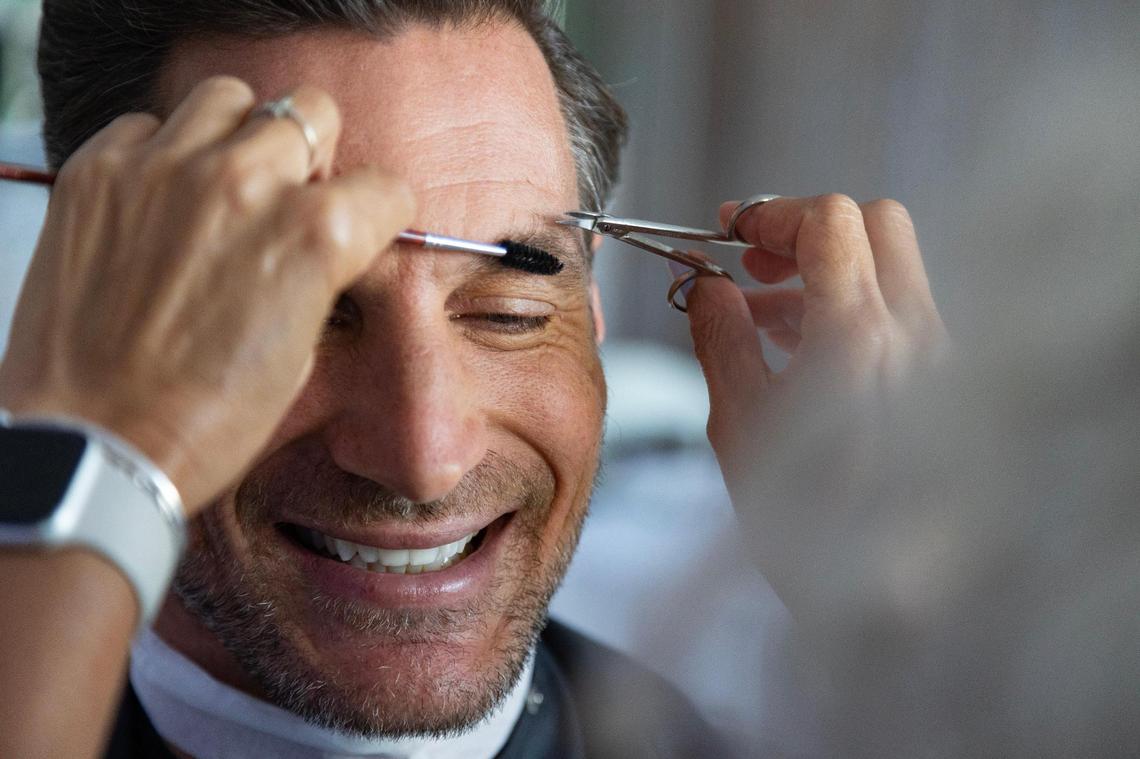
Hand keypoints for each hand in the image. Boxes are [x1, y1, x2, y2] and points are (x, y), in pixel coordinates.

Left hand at [0, 76, 413, 511]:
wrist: (99, 446)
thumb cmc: (203, 421)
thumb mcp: (303, 352)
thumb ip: (319, 273)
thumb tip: (319, 235)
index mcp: (316, 236)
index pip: (385, 185)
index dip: (377, 214)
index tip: (361, 226)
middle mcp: (245, 184)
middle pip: (312, 112)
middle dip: (313, 158)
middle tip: (290, 198)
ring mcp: (166, 170)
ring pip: (229, 98)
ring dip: (240, 135)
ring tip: (225, 185)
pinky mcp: (99, 173)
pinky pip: (147, 123)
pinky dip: (162, 154)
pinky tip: (161, 204)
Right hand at [682, 194, 947, 623]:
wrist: (879, 599)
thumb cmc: (804, 525)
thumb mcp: (738, 426)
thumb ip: (720, 339)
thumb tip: (706, 286)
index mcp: (858, 338)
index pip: (829, 220)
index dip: (772, 215)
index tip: (729, 235)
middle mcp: (914, 336)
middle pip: (873, 224)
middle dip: (805, 230)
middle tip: (753, 263)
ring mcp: (937, 359)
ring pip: (887, 268)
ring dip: (821, 273)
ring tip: (759, 315)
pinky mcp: (942, 384)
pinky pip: (897, 315)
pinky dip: (847, 310)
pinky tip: (797, 352)